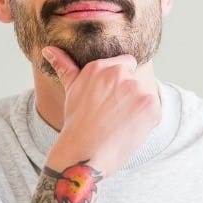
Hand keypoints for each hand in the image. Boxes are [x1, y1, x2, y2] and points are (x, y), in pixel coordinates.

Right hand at [41, 46, 160, 176]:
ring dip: (138, 107)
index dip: (120, 83)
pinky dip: (146, 121)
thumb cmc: (76, 123)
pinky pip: (154, 111)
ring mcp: (137, 89)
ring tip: (119, 123)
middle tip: (112, 114)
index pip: (126, 64)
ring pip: (145, 95)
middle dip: (129, 95)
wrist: (85, 154)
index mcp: (101, 67)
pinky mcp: (151, 106)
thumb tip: (48, 49)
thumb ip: (64, 66)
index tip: (111, 99)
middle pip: (136, 80)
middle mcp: (120, 74)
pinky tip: (129, 130)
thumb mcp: (71, 90)